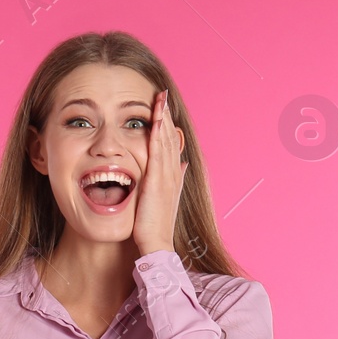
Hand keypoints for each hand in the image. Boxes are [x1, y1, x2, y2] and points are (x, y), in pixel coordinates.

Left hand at [132, 88, 186, 256]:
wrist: (157, 244)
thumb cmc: (156, 225)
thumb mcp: (165, 198)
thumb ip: (173, 180)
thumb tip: (182, 165)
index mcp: (174, 176)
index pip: (172, 144)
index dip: (168, 124)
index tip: (164, 107)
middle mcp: (173, 173)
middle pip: (171, 137)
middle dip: (167, 115)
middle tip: (163, 94)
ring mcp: (166, 176)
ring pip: (166, 141)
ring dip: (163, 119)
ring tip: (160, 98)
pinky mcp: (157, 181)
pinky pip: (158, 153)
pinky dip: (158, 135)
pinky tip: (155, 120)